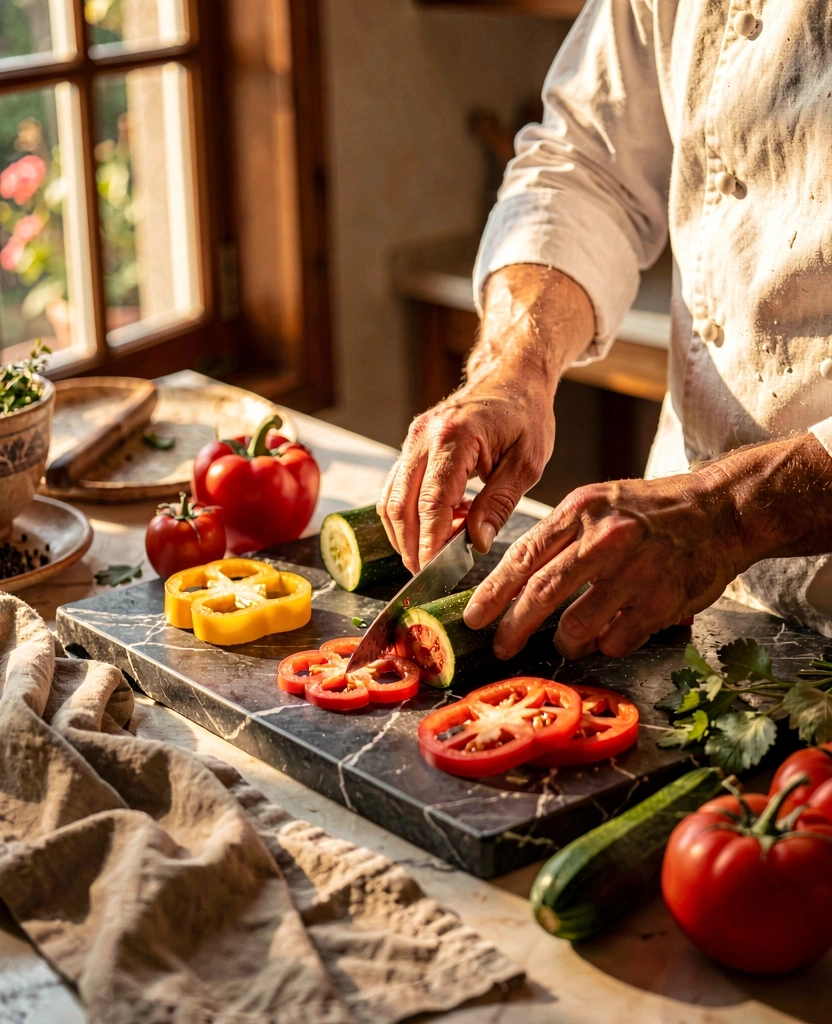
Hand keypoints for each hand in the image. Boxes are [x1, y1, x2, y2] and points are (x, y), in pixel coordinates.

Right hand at [378, 375, 554, 572]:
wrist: (512, 377)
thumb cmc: (526, 415)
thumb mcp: (527, 462)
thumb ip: (499, 503)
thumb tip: (477, 542)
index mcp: (454, 437)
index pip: (431, 502)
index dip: (429, 543)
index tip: (434, 571)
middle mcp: (423, 436)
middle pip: (400, 505)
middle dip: (411, 546)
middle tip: (430, 574)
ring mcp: (412, 439)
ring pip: (390, 500)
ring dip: (406, 534)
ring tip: (438, 552)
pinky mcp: (410, 446)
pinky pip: (397, 489)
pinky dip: (410, 515)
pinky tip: (440, 525)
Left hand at [463, 471, 748, 659]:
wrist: (721, 510)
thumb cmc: (651, 510)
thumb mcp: (597, 503)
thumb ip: (559, 537)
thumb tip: (514, 580)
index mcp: (580, 510)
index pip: (523, 557)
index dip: (493, 593)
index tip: (474, 617)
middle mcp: (604, 539)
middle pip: (540, 594)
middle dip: (512, 628)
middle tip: (501, 647)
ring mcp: (634, 571)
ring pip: (576, 626)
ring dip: (565, 641)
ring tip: (567, 640)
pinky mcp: (660, 601)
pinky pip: (616, 640)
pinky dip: (606, 644)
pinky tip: (611, 634)